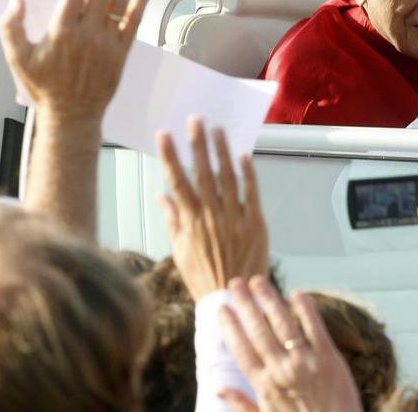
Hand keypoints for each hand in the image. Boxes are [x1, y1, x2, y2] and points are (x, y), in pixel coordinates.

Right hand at [0, 0, 149, 122]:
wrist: (72, 115)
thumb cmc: (44, 87)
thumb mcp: (18, 59)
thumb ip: (11, 27)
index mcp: (62, 33)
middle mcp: (88, 35)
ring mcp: (108, 43)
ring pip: (119, 3)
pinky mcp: (122, 52)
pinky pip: (134, 23)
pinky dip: (140, 2)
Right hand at [156, 118, 268, 300]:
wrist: (232, 297)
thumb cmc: (203, 276)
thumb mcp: (180, 251)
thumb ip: (172, 220)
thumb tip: (161, 195)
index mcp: (191, 221)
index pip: (177, 181)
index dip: (170, 156)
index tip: (163, 135)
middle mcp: (212, 216)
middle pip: (203, 173)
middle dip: (198, 144)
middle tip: (195, 120)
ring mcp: (235, 218)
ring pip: (228, 178)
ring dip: (222, 152)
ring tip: (218, 129)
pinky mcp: (256, 223)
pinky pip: (252, 194)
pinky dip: (248, 174)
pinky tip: (243, 155)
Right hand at [218, 276, 362, 411]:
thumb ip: (242, 404)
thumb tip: (219, 389)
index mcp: (264, 385)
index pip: (241, 349)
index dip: (230, 326)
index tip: (222, 308)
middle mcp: (281, 370)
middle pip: (258, 330)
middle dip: (245, 304)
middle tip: (236, 283)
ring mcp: (306, 362)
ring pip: (283, 323)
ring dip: (269, 299)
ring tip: (258, 281)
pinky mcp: (329, 358)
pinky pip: (315, 327)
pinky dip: (305, 309)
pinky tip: (296, 293)